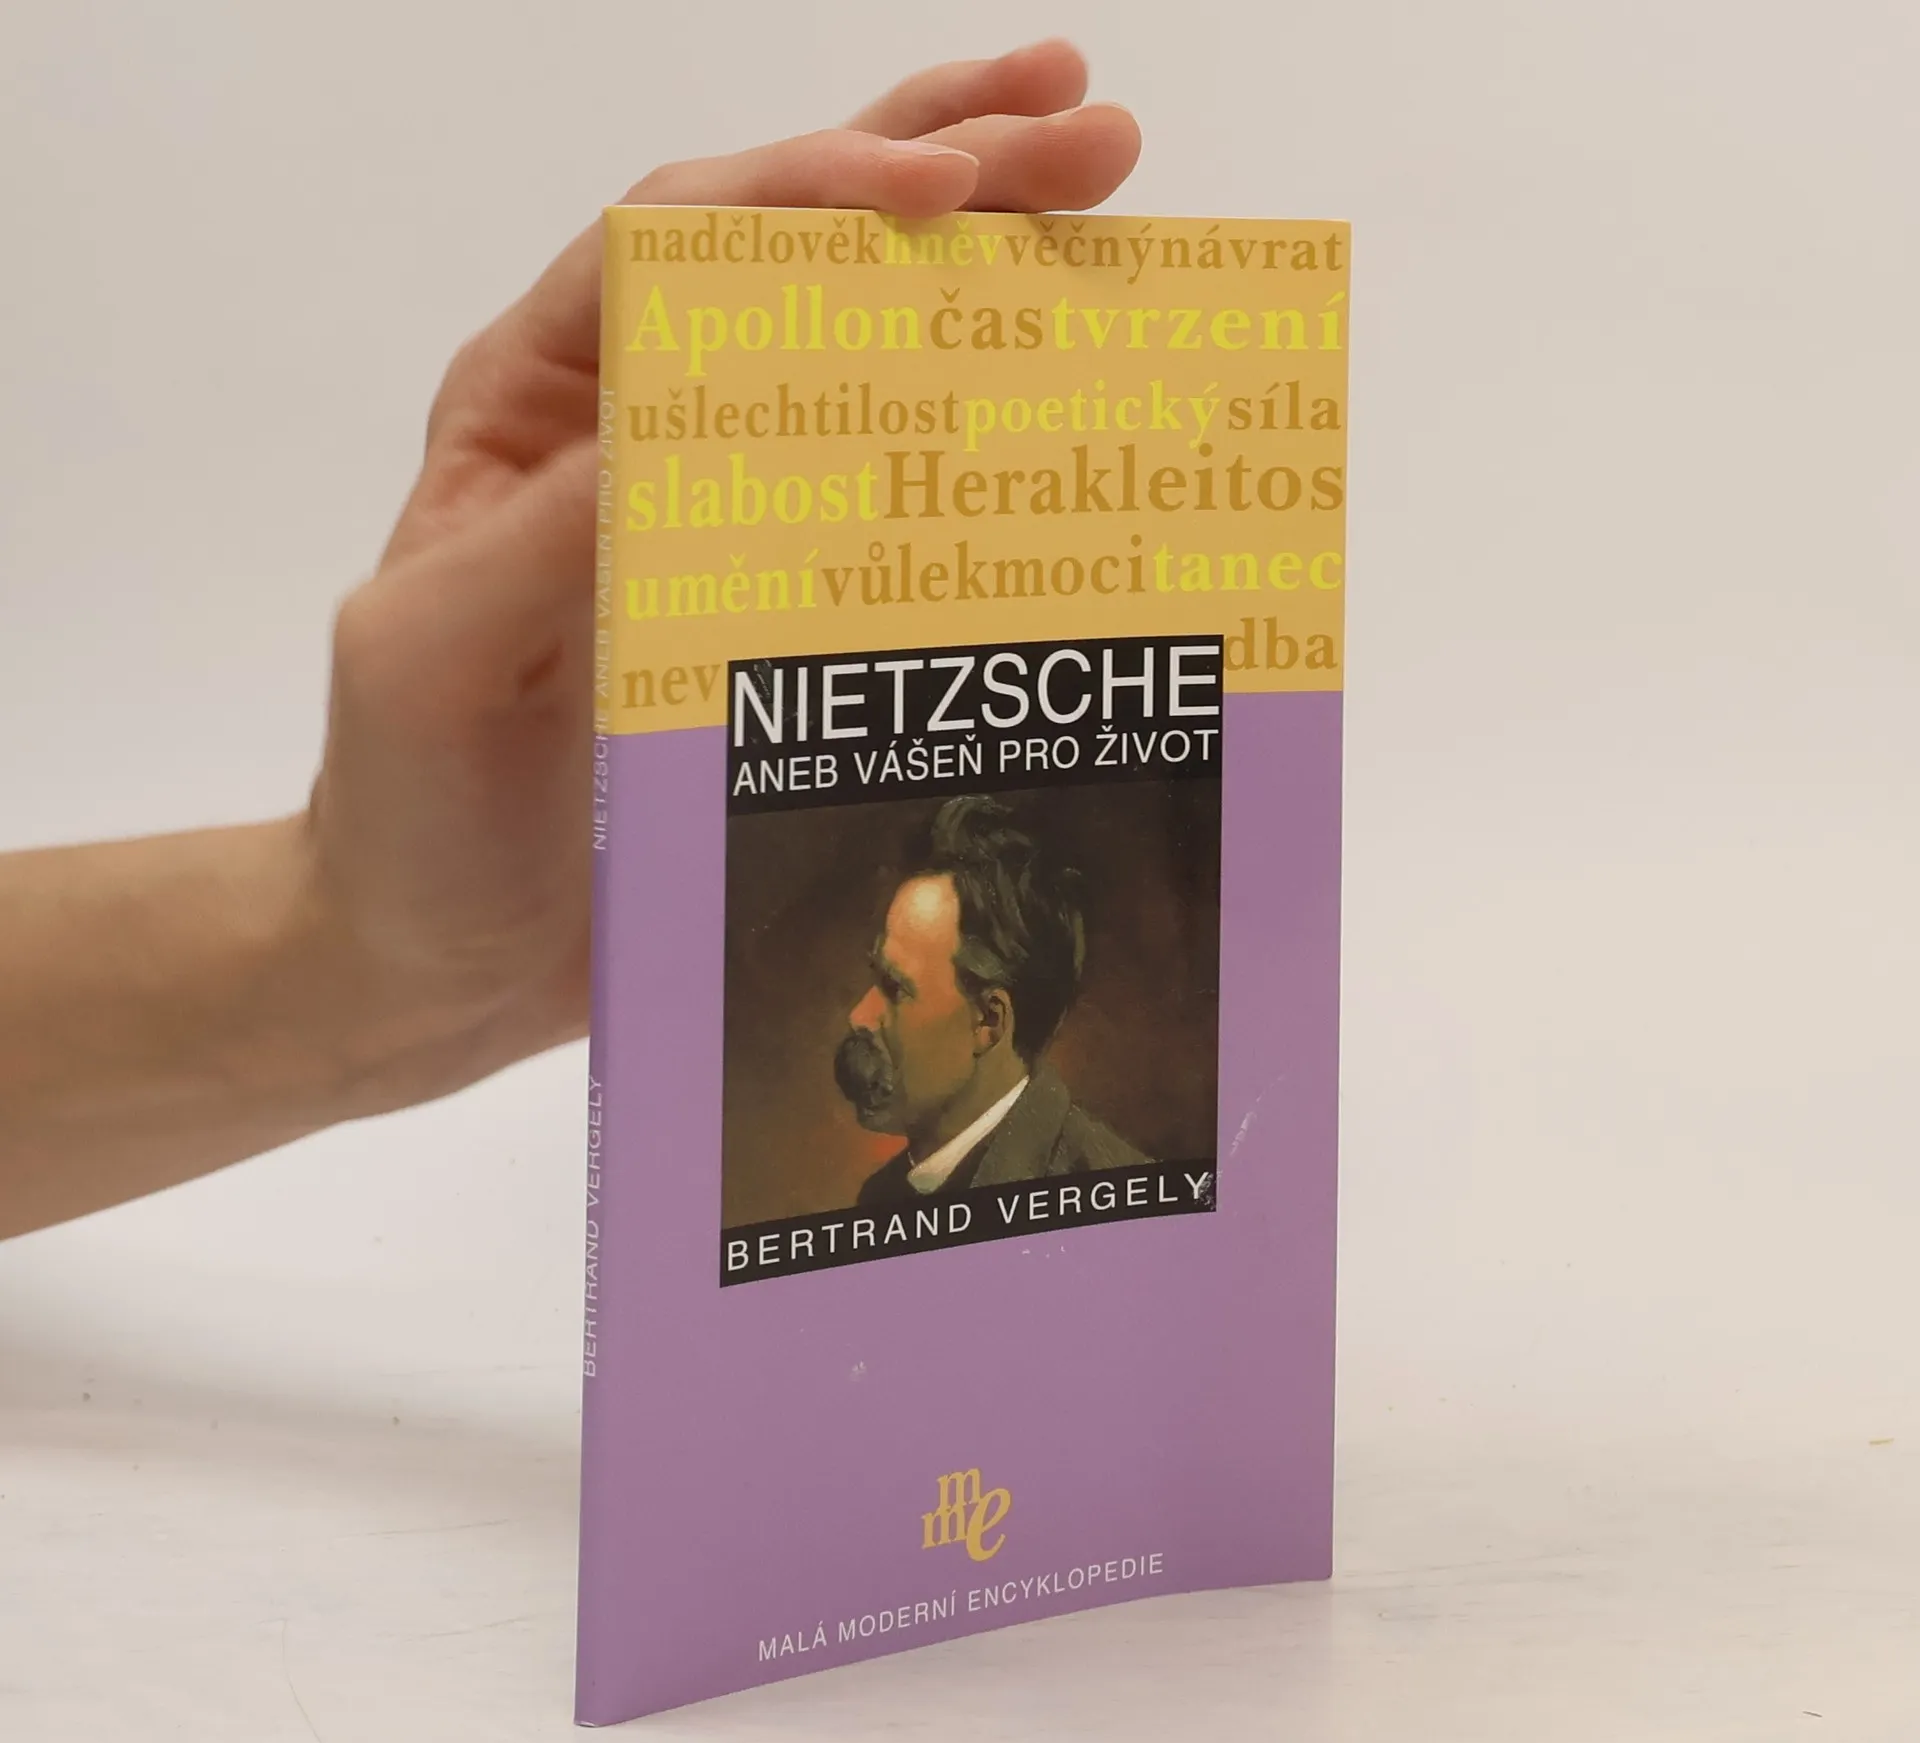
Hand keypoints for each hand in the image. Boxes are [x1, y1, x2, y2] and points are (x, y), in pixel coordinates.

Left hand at [308, 41, 1142, 1110]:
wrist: (449, 954)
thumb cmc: (410, 812)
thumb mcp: (430, 660)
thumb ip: (538, 538)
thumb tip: (699, 425)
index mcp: (544, 409)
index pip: (681, 244)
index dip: (812, 192)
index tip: (946, 184)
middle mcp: (644, 434)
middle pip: (796, 256)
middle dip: (941, 171)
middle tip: (1089, 130)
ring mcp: (731, 518)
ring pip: (864, 344)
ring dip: (985, 255)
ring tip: (1103, 178)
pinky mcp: (794, 608)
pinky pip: (904, 495)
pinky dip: (989, 425)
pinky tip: (1073, 372)